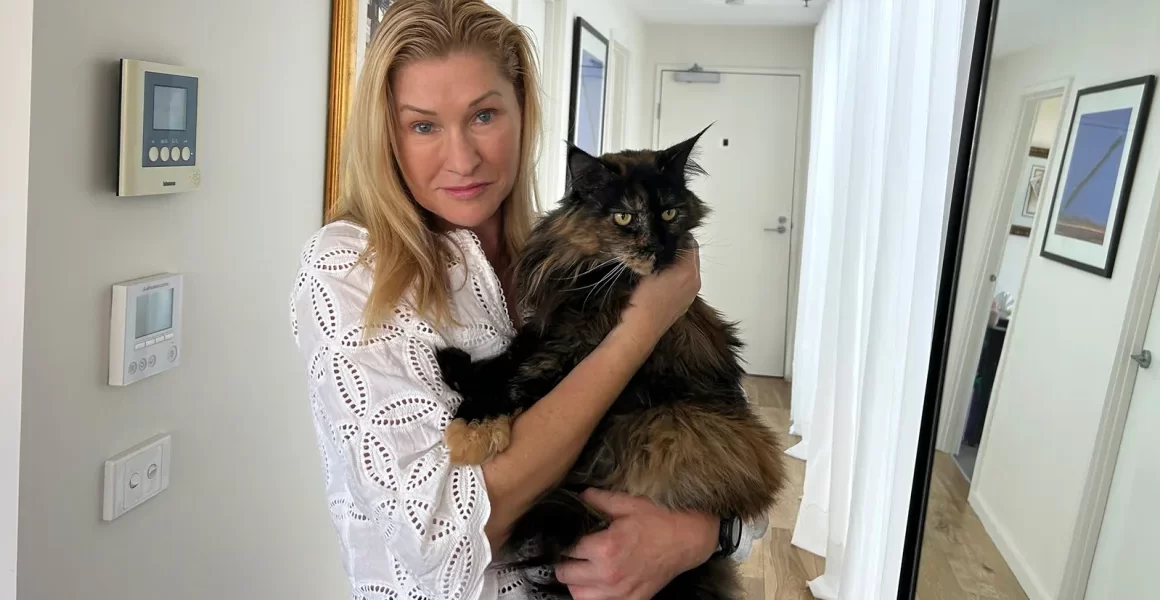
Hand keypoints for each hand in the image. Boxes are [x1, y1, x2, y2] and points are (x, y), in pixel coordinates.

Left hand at [555, 488, 717, 599]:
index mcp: (605, 548)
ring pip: (579, 595)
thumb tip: (578, 496)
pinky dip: (593, 595)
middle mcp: (609, 574)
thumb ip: (598, 500)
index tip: (565, 537)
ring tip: (581, 569)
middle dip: (565, 562)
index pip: (567, 550)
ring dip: (576, 582)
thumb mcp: (628, 503)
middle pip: (567, 575)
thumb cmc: (659, 519)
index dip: (564, 542)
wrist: (688, 539)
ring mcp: (620, 592)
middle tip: (571, 552)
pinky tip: (597, 583)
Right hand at [621, 239, 701, 342]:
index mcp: (688, 270)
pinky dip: (677, 278)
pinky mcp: (686, 304)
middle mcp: (695, 281)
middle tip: (662, 247)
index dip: (678, 236)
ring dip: (679, 264)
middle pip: (692, 256)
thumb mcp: (647, 267)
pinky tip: (662, 282)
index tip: (665, 235)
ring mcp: (692, 294)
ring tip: (660, 264)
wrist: (641, 328)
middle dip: (680, 249)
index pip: (690, 243)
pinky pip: (685, 284)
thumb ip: (659, 252)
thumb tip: (662, 241)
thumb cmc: (641, 297)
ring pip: (689, 271)